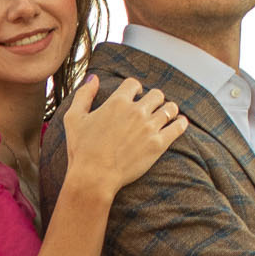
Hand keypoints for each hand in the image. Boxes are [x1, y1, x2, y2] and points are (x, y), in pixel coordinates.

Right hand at [59, 75, 185, 202]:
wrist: (94, 176)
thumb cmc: (81, 149)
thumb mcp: (73, 118)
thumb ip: (84, 95)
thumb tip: (93, 78)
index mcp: (117, 102)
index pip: (134, 84)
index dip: (135, 88)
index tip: (136, 94)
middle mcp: (136, 111)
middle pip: (156, 94)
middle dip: (154, 99)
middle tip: (151, 107)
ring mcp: (149, 127)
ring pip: (169, 108)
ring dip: (168, 109)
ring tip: (167, 114)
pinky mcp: (158, 144)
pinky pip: (178, 127)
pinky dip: (181, 123)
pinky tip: (180, 123)